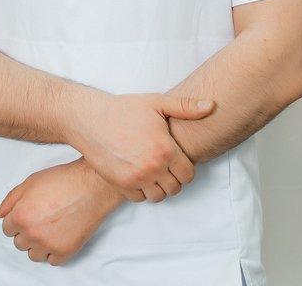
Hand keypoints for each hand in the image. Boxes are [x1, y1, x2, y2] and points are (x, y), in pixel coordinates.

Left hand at [0, 157, 124, 265]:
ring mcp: (49, 244)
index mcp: (21, 216)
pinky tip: (59, 237)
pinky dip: (54, 252)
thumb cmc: (64, 180)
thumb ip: (11, 199)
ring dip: (38, 245)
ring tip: (49, 230)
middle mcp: (32, 233)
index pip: (6, 228)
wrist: (93, 185)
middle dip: (26, 232)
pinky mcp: (65, 251)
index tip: (26, 215)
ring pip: (34, 255)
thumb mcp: (31, 181)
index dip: (16, 220)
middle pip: (19, 243)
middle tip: (39, 219)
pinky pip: (52, 261)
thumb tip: (0, 213)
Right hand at [65, 92, 214, 202]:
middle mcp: (153, 167)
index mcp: (165, 149)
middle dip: (174, 178)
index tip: (178, 159)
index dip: (186, 168)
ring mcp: (136, 178)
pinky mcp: (121, 184)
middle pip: (175, 188)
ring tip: (155, 173)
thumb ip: (186, 107)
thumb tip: (211, 106)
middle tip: (167, 166)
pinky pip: (139, 198)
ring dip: (160, 187)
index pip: (188, 174)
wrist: (90, 119)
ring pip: (159, 196)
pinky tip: (140, 176)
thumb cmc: (123, 109)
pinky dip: (142, 191)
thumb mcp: (156, 103)